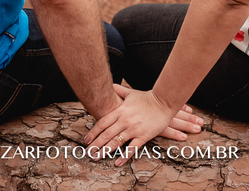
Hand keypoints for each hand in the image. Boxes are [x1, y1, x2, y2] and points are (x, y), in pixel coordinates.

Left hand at [84, 86, 201, 165]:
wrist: (163, 102)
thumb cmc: (147, 98)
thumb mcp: (131, 93)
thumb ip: (119, 91)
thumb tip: (111, 85)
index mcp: (120, 111)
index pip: (102, 123)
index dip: (93, 132)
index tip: (86, 140)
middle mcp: (124, 121)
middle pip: (106, 134)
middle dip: (95, 144)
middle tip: (87, 153)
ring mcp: (133, 129)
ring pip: (116, 142)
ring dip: (105, 151)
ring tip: (96, 157)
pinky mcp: (143, 136)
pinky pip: (132, 148)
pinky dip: (124, 156)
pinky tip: (117, 163)